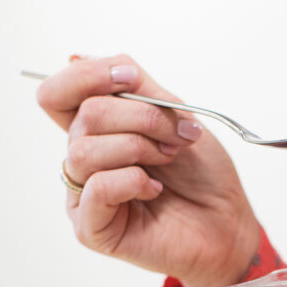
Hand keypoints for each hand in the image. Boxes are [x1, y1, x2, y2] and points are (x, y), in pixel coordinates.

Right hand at [36, 54, 259, 286]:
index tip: (131, 78)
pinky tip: (155, 189)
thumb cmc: (203, 175)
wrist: (227, 223)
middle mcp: (84, 161)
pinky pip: (95, 188)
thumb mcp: (175, 114)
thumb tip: (78, 58)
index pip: (58, 94)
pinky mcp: (91, 229)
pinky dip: (132, 181)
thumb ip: (134, 86)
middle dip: (139, 116)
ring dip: (137, 148)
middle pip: (83, 115)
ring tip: (167, 160)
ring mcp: (84, 196)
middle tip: (175, 136)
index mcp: (97, 131)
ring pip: (83, 151)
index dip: (86, 76)